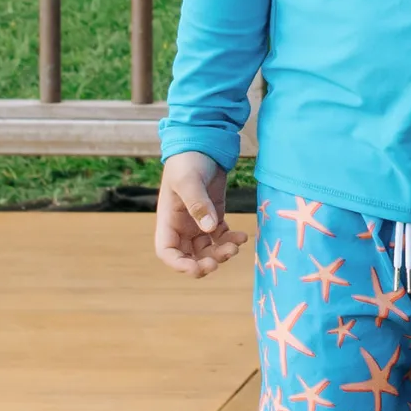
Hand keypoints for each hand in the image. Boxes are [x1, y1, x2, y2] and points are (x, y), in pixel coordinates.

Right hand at [157, 153, 241, 276]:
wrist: (202, 143)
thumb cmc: (188, 160)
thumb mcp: (189, 181)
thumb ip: (198, 204)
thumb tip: (209, 229)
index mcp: (168, 220)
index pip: (167, 252)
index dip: (179, 265)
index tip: (198, 268)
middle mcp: (181, 225)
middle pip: (189, 256)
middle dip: (204, 263)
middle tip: (221, 259)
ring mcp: (197, 222)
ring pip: (207, 249)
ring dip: (220, 252)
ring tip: (236, 245)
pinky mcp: (213, 215)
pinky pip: (220, 236)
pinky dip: (230, 240)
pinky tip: (242, 236)